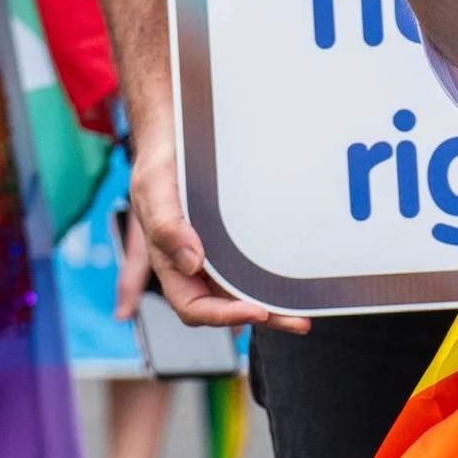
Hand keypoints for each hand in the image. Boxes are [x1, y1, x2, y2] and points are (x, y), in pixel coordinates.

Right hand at [123, 134, 305, 332]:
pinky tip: (295, 280)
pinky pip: (253, 267)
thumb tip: (192, 262)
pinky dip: (273, 279)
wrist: (175, 135)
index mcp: (170, 263)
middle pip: (226, 306)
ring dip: (274, 305)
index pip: (193, 306)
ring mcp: (216, 255)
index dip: (223, 316)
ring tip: (304, 311)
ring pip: (243, 292)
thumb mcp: (153, 188)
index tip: (255, 311)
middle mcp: (194, 265)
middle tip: (297, 321)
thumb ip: (166, 225)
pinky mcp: (234, 240)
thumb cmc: (160, 163)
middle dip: (262, 317)